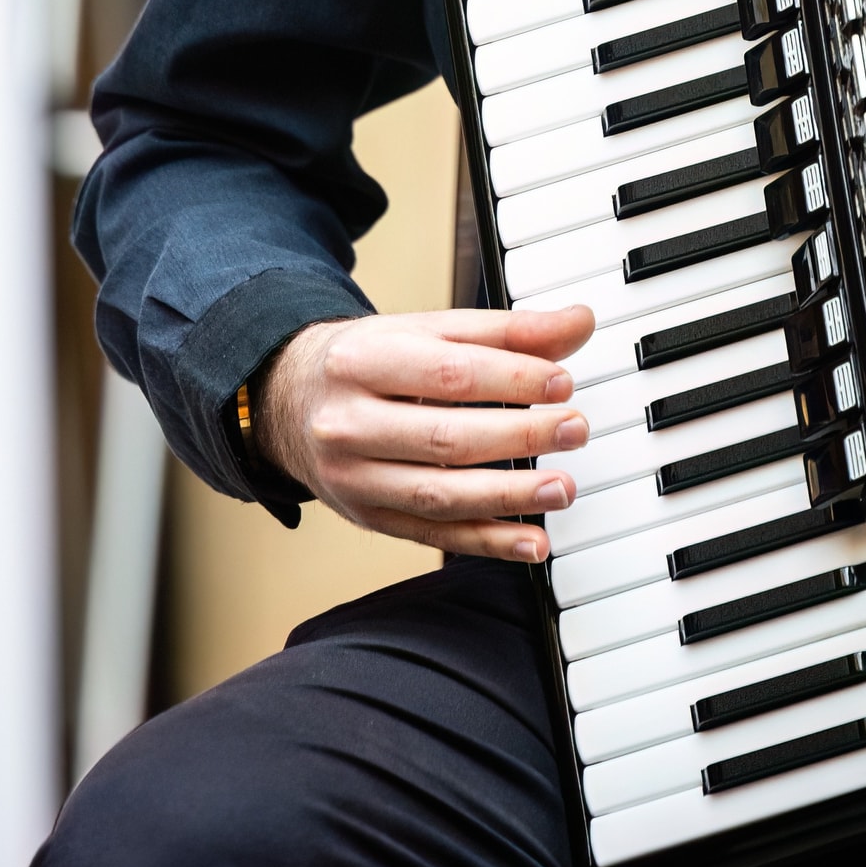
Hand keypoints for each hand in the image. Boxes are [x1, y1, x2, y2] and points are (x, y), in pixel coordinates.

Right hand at [250, 307, 595, 560]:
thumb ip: (505, 331)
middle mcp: (349, 422)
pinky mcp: (368, 517)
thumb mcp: (425, 331)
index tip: (563, 382)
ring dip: (510, 497)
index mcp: (363, 360)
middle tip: (575, 429)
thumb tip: (577, 323)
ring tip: (563, 488)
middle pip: (445, 437)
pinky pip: (434, 535)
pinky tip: (531, 541)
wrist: (288, 402)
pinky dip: (487, 543)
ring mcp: (354, 477)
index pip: (448, 374)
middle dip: (520, 436)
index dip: (511, 378)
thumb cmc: (368, 361)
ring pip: (439, 495)